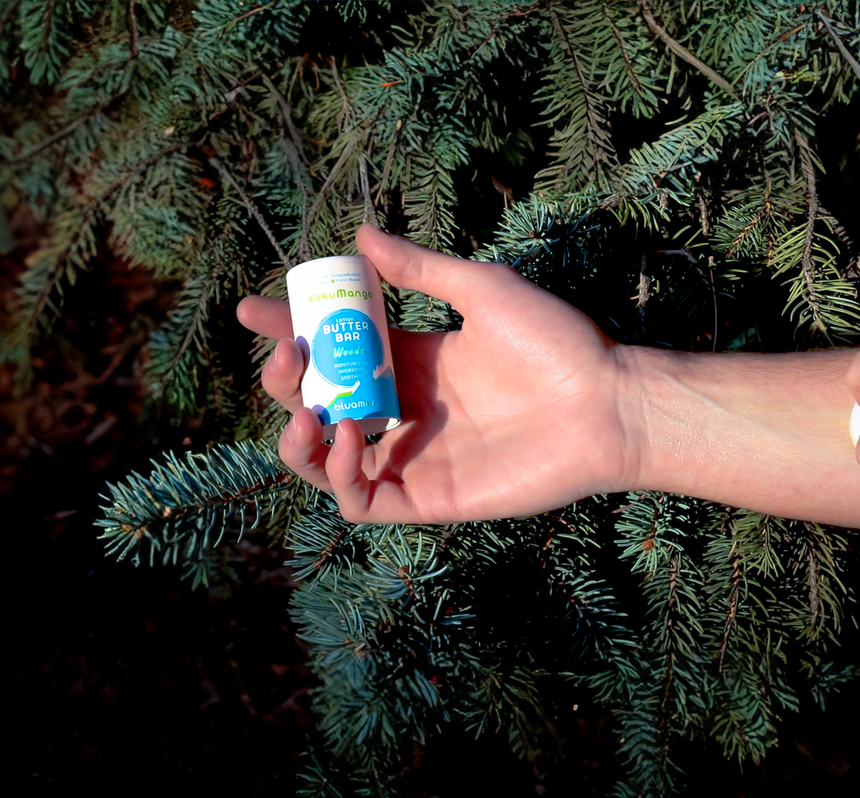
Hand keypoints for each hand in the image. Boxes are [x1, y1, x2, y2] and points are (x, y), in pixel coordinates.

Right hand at [237, 224, 638, 522]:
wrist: (607, 402)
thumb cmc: (557, 344)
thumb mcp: (482, 291)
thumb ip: (422, 270)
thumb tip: (360, 235)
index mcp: (412, 361)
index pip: (332, 350)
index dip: (287, 331)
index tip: (252, 310)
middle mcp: (405, 409)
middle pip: (317, 403)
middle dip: (284, 381)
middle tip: (285, 354)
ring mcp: (414, 457)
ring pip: (324, 460)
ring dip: (298, 436)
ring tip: (309, 408)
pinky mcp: (429, 497)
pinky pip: (360, 499)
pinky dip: (339, 474)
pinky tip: (348, 435)